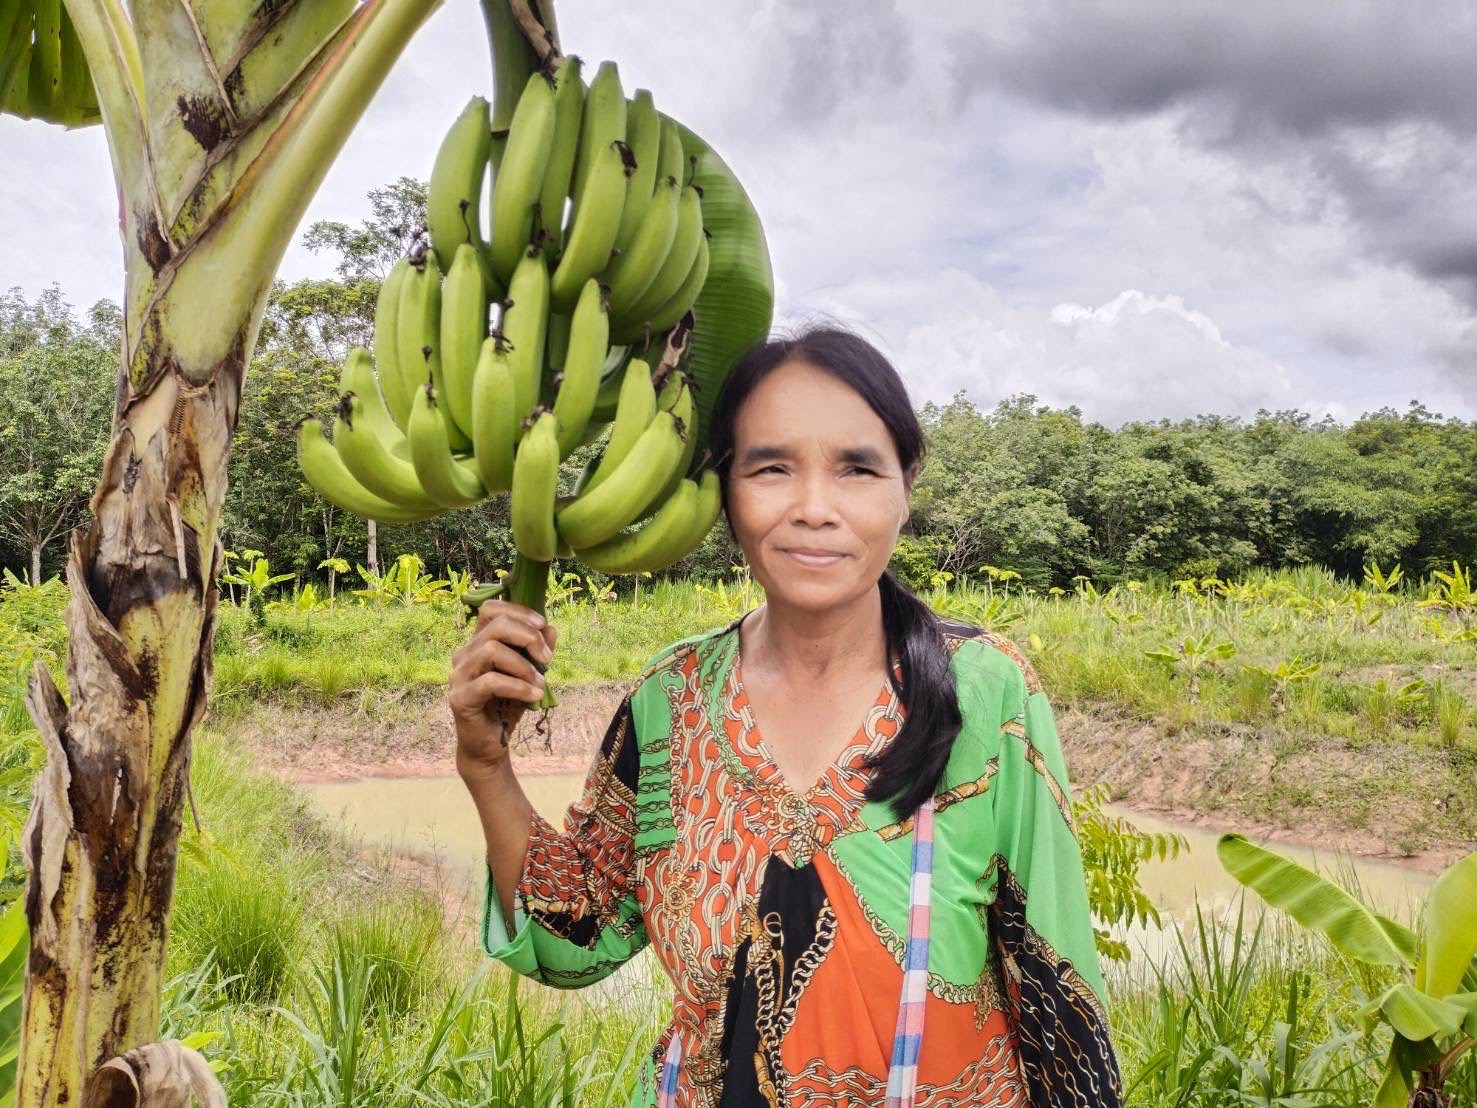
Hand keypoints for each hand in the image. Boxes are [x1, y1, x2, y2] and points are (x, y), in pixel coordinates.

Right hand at [449, 599, 555, 776]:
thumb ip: (538, 652)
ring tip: (540, 684)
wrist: (489, 746)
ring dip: (524, 666)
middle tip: (547, 659)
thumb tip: (551, 628)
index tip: (542, 624)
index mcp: (478, 644)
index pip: (490, 609)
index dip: (518, 611)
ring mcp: (459, 676)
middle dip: (528, 637)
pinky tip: (533, 696)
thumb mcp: (529, 676)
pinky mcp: (460, 698)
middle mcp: (464, 655)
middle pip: (496, 625)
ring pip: (492, 650)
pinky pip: (491, 682)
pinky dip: (518, 687)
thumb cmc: (507, 707)